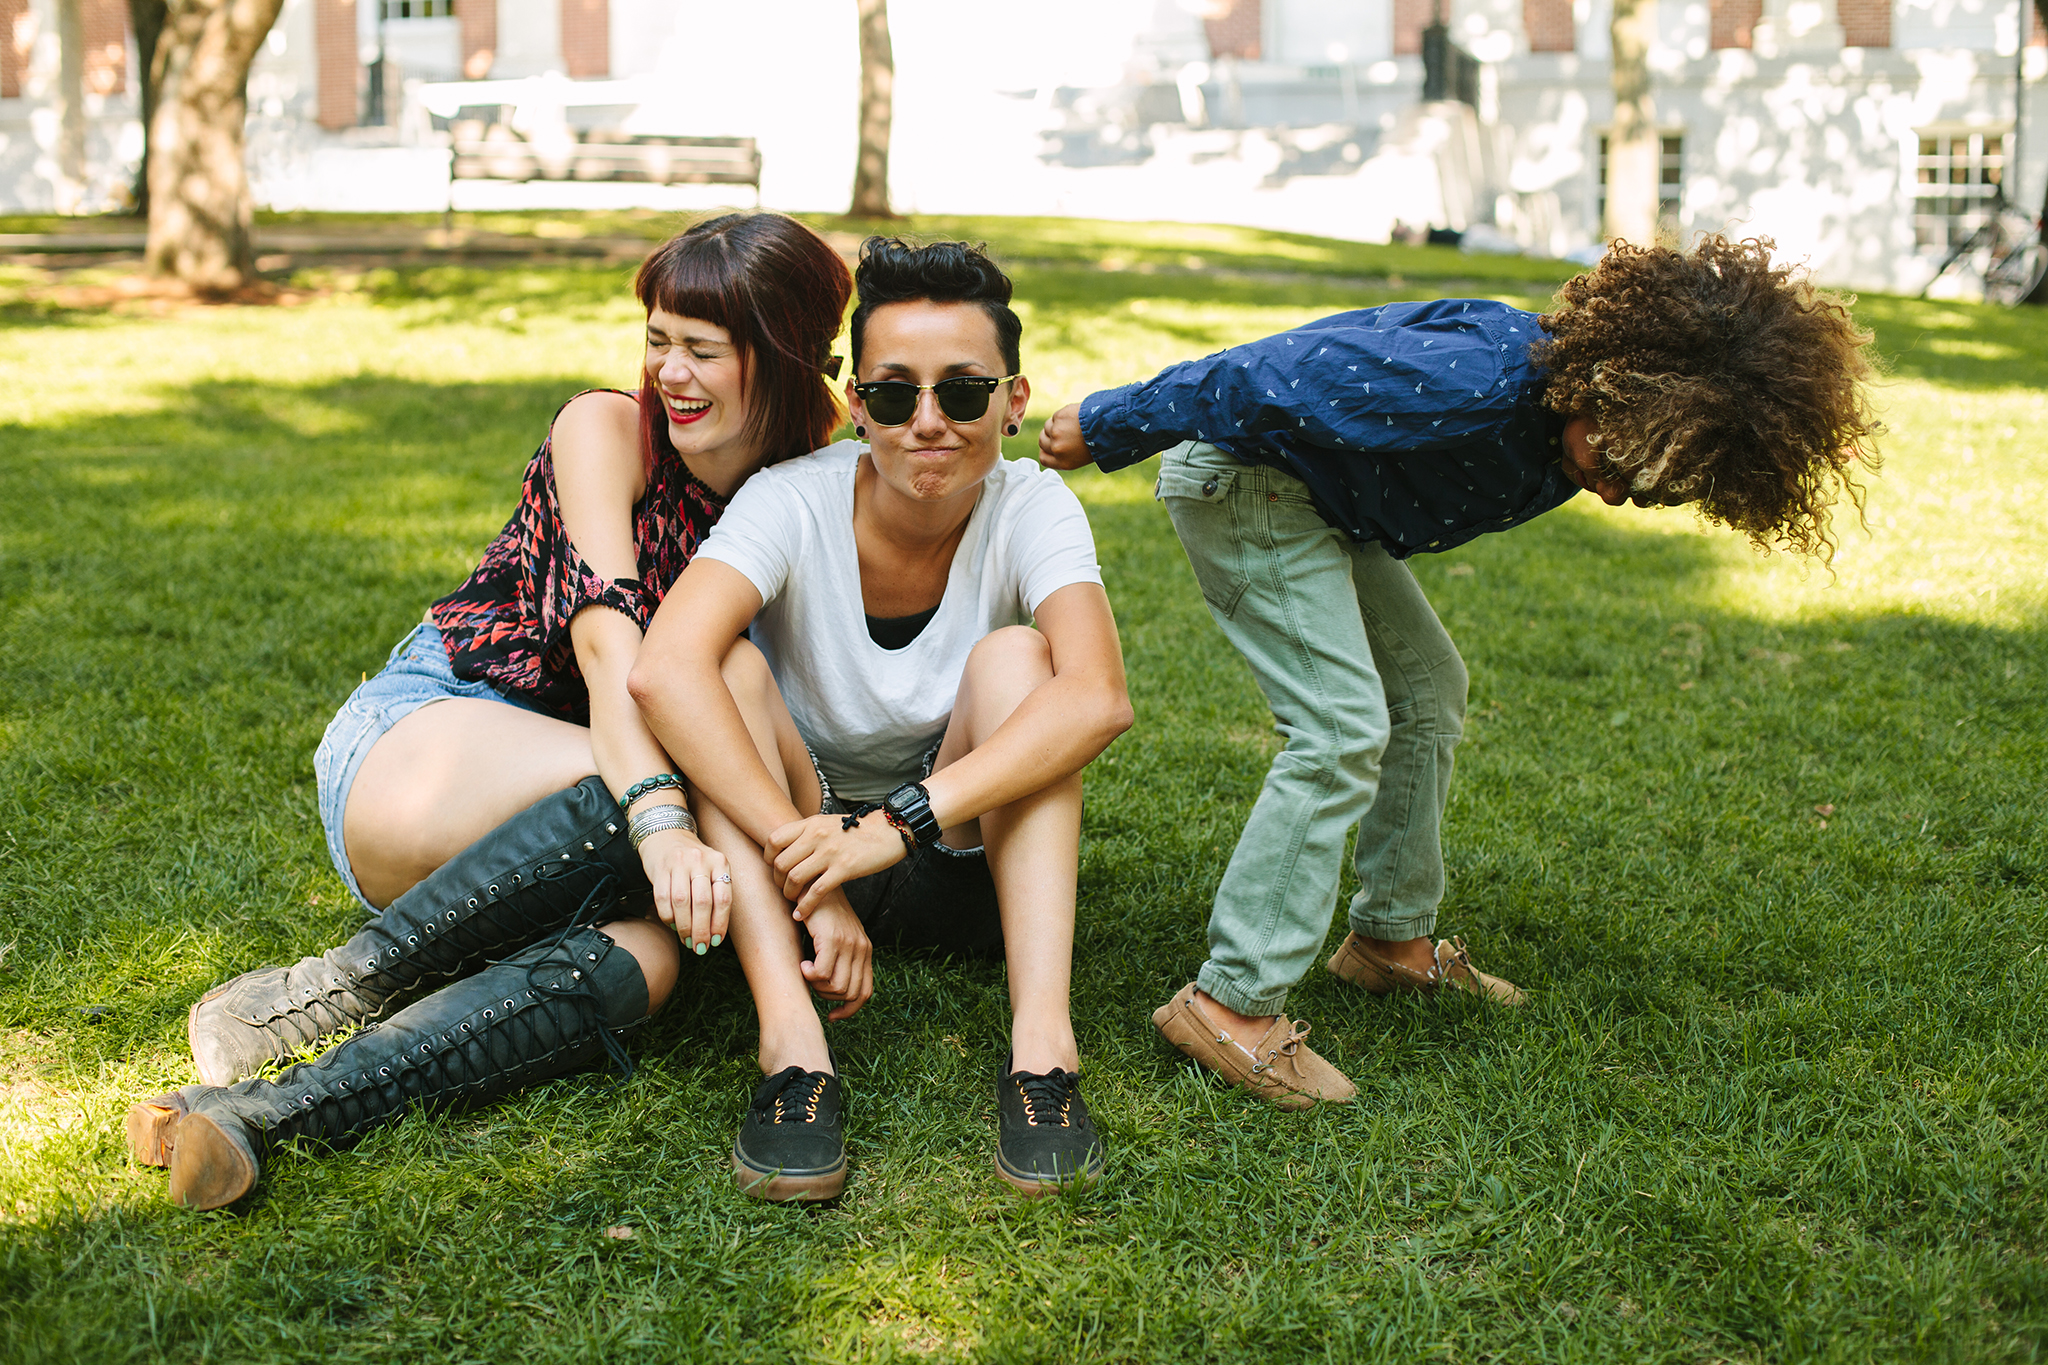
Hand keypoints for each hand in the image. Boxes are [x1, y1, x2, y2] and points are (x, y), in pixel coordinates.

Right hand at [638, 826, 730, 953]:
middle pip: (702, 903)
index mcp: (719, 862)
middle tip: (700, 947)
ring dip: (684, 927)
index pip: (723, 898)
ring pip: (681, 903)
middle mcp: (700, 860)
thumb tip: (714, 934)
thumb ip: (717, 894)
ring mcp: (678, 863)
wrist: (666, 835)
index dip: (720, 923)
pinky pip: (663, 899)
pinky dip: (668, 917)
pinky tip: (673, 925)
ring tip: (687, 940)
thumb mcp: (712, 869)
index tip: (716, 941)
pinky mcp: (659, 869)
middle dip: (701, 930)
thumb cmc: (694, 862)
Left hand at [765, 809, 907, 918]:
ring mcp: (830, 852)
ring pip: (794, 877)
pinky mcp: (844, 869)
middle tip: (784, 888)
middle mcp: (816, 836)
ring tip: (793, 900)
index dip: (768, 858)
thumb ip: (808, 833)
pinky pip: (816, 892)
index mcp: (811, 824)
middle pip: (781, 862)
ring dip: (789, 894)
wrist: (888, 830)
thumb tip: (787, 848)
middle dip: (777, 880)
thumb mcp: (828, 823)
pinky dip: (805, 906)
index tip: (774, 869)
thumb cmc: (858, 830)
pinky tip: (802, 914)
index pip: (774, 840)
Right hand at [798, 892, 873, 1020]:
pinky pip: (823, 973)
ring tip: (807, 972)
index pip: (865, 992)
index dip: (849, 1010)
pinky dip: (810, 976)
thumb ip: (839, 959)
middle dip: (829, 998)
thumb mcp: (836, 938)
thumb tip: (830, 990)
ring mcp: (849, 944)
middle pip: (851, 994)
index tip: (832, 1015)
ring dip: (819, 988)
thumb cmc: (820, 913)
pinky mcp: (832, 939)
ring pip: (837, 987)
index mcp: (865, 950)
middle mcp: (862, 948)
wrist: (814, 884)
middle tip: (813, 985)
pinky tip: (802, 965)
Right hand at [1036, 403, 1093, 469]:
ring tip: (1071, 425)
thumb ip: (1063, 455)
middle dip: (1049, 437)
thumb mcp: (1079, 458)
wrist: (1110, 425)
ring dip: (1055, 425)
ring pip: (1047, 427)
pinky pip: (1055, 417)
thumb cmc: (1098, 442)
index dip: (1046, 450)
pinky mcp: (1059, 417)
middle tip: (1062, 433)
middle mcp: (1057, 448)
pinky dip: (1063, 417)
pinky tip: (1074, 418)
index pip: (1043, 458)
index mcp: (1063, 462)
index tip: (1052, 446)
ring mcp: (1056, 432)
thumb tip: (1051, 447)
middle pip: (1042, 441)